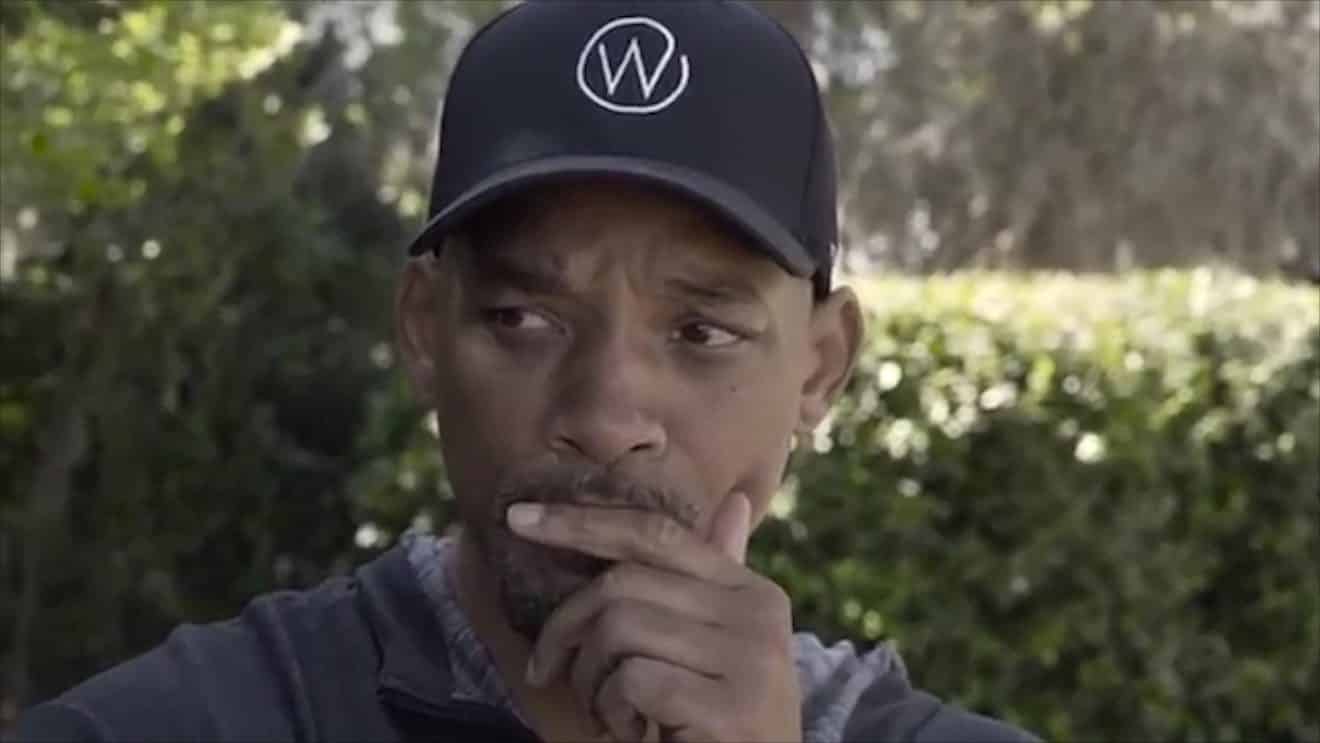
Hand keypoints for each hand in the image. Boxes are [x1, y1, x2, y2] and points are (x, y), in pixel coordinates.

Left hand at [506, 491, 801, 742]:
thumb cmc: (721, 724)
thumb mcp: (719, 648)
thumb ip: (710, 582)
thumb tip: (733, 499)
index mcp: (753, 591)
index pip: (655, 533)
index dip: (581, 521)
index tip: (518, 518)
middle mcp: (758, 615)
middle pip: (622, 584)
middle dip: (567, 629)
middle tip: (550, 673)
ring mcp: (750, 660)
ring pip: (619, 628)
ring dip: (591, 681)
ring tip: (612, 714)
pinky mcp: (731, 708)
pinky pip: (632, 680)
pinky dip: (612, 711)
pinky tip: (635, 734)